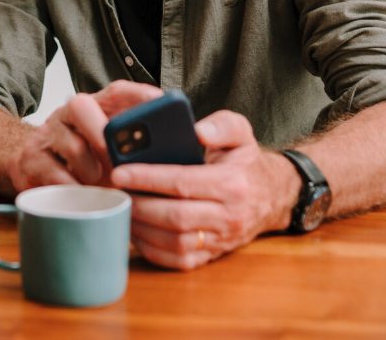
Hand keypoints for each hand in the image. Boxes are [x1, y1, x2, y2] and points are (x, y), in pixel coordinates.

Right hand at [7, 80, 160, 191]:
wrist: (33, 169)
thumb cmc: (84, 162)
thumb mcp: (110, 150)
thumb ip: (137, 148)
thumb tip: (179, 155)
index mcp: (94, 108)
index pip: (116, 92)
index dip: (138, 94)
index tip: (161, 102)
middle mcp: (68, 115)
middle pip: (81, 106)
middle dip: (102, 132)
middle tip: (119, 158)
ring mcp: (48, 135)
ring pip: (70, 143)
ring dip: (91, 170)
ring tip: (102, 186)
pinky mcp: (31, 160)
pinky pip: (52, 172)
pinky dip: (73, 188)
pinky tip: (83, 197)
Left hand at [110, 110, 294, 270]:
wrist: (271, 195)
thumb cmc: (244, 160)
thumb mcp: (240, 131)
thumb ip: (221, 125)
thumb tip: (197, 131)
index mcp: (232, 183)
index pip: (183, 183)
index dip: (147, 178)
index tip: (119, 172)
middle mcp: (229, 215)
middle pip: (175, 217)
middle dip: (138, 205)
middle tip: (113, 192)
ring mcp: (221, 239)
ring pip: (175, 242)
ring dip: (141, 228)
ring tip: (119, 208)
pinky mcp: (213, 255)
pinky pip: (179, 260)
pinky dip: (152, 249)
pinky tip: (135, 230)